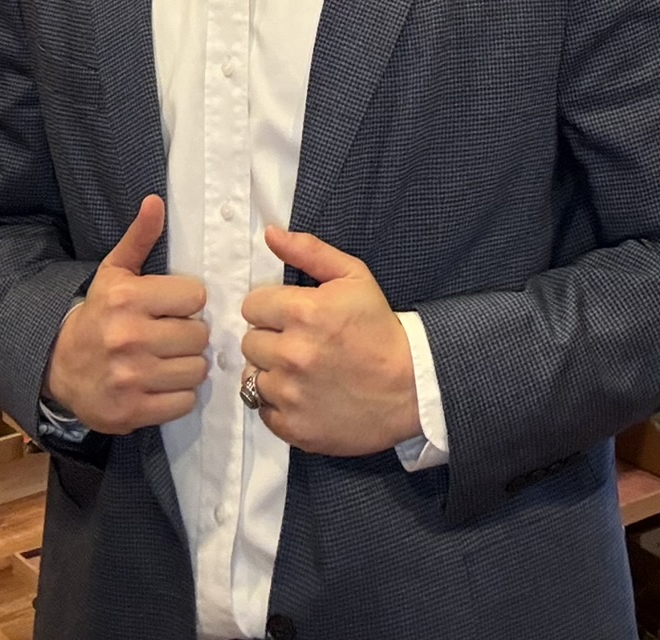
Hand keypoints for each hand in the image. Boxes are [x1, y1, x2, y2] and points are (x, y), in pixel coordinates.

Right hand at [45, 196, 208, 434]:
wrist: (60, 367)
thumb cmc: (98, 315)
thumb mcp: (114, 273)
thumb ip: (139, 238)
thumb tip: (155, 201)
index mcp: (127, 299)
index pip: (195, 296)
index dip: (188, 302)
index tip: (173, 307)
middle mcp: (129, 338)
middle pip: (199, 335)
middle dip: (190, 335)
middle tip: (173, 335)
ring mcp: (130, 378)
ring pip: (196, 370)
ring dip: (188, 366)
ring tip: (169, 359)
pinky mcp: (132, 411)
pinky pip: (184, 403)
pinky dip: (179, 396)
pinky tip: (161, 384)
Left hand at [239, 227, 419, 456]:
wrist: (410, 386)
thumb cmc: (379, 328)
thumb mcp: (353, 277)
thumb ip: (309, 251)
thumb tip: (270, 233)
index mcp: (303, 312)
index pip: (252, 306)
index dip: (272, 308)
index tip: (292, 315)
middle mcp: (291, 354)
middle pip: (249, 342)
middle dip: (271, 339)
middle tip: (300, 343)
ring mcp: (291, 394)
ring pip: (252, 376)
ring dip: (272, 372)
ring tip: (302, 371)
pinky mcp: (294, 427)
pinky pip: (263, 410)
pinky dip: (279, 404)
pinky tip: (304, 394)